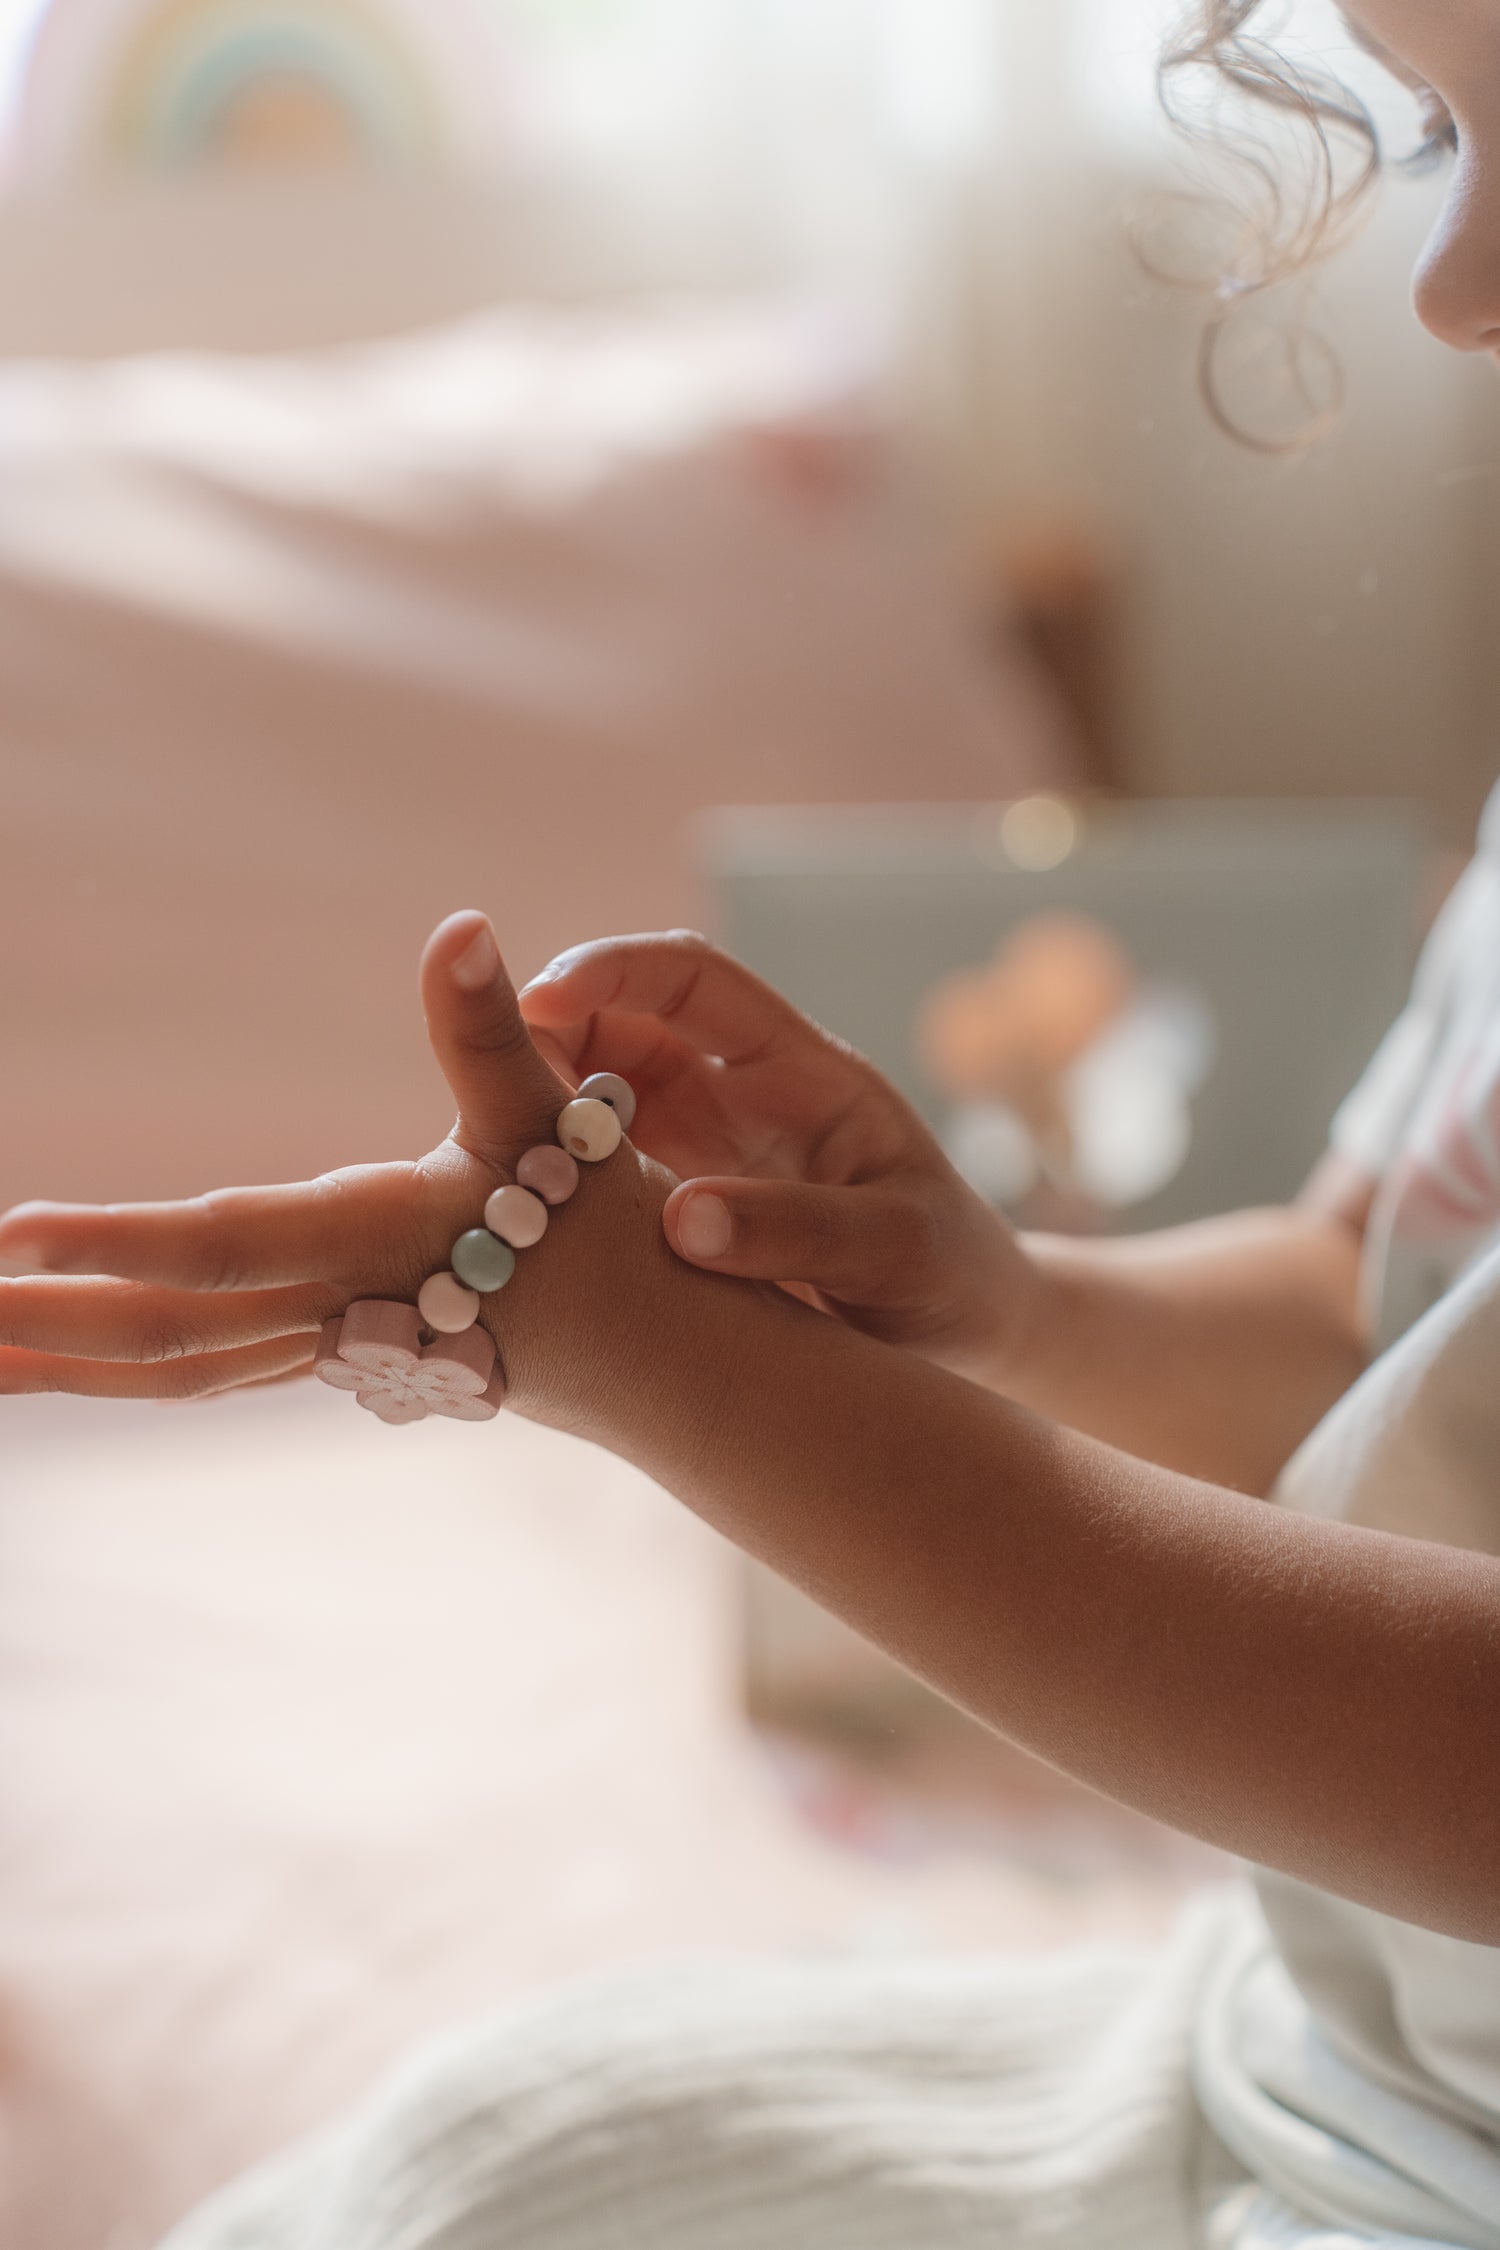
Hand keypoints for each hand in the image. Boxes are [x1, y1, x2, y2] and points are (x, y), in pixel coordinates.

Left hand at [0, 915, 681, 1429]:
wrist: (656, 1354)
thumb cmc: (610, 1225)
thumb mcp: (557, 1113)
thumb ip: (490, 1028)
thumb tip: (457, 926)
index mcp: (383, 1243)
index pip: (230, 1246)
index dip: (120, 1243)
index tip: (10, 1238)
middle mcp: (343, 1310)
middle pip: (170, 1333)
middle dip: (46, 1330)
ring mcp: (332, 1348)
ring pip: (174, 1368)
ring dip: (64, 1364)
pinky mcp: (333, 1355)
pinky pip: (204, 1369)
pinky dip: (121, 1366)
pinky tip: (59, 1356)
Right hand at [520, 932, 1036, 1384]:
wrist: (963, 1332)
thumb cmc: (948, 1277)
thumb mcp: (895, 1252)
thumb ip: (798, 1232)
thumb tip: (679, 1223)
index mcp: (800, 1072)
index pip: (694, 978)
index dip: (613, 970)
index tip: (540, 999)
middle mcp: (738, 1094)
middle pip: (618, 1026)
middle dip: (544, 1035)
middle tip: (478, 1083)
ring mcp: (699, 1148)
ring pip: (589, 1099)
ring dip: (533, 1113)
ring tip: (475, 1156)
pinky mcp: (672, 1205)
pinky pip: (592, 1174)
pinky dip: (546, 1181)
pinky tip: (506, 1218)